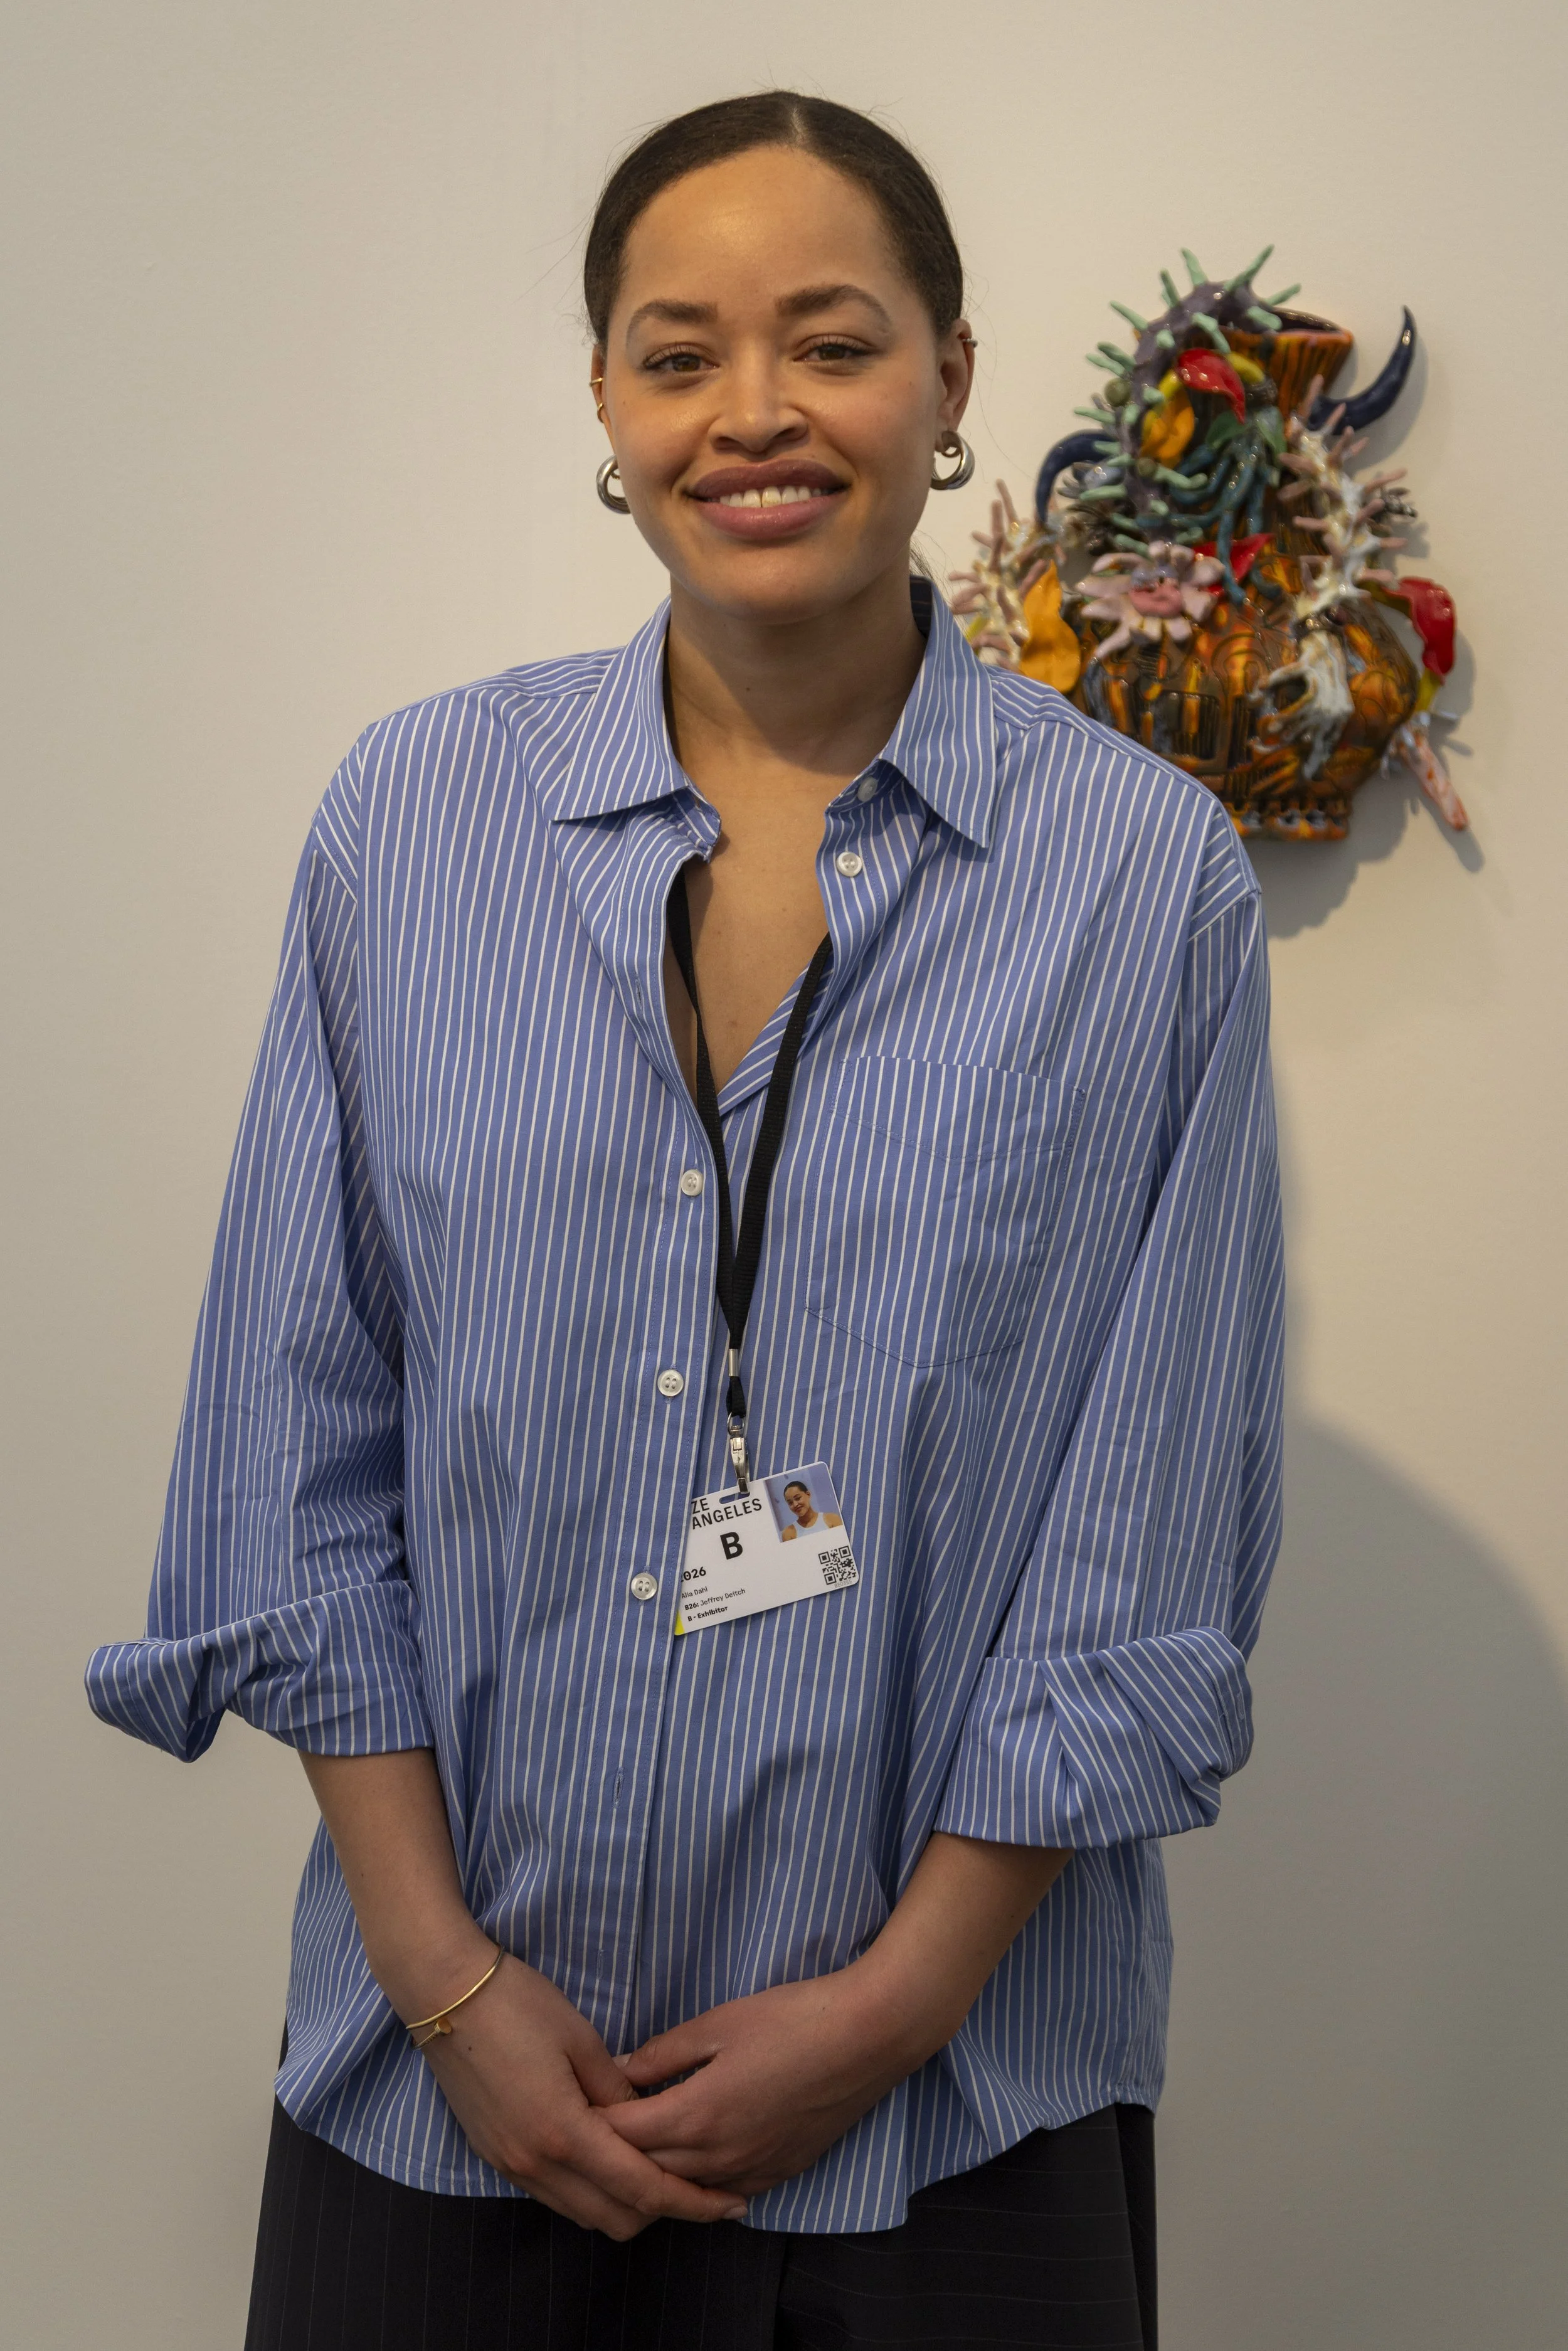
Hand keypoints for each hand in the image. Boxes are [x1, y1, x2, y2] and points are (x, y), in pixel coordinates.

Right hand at [420, 1953, 748, 2237]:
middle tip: (699, 2182)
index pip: (642, 2189)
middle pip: (615, 2219)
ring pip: (584, 2213)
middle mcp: (537, 2164)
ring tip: (660, 2170)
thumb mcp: (582, 2039)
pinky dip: (591, 2191)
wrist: (443, 1995)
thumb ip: (618, 2089)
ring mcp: (512, 2166)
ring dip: (625, 2203)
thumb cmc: (518, 2004)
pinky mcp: (496, 2156)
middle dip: (663, 2210)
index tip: (730, 2204)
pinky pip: (556, 2195)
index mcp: (564, 2133)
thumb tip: (646, 2120)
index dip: (691, 2203)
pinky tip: (610, 2159)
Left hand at [602, 1963, 925, 2196]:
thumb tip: (621, 2069)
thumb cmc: (791, 2019)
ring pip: (684, 2191)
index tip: (571, 2105)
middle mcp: (717, 2158)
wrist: (866, 2039)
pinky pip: (723, 2194)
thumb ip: (664, 2052)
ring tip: (634, 2150)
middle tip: (593, 2130)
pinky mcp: (779, 2174)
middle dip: (615, 2153)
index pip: (623, 2134)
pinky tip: (692, 2164)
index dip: (594, 2121)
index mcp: (695, 2116)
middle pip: (646, 2171)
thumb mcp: (719, 2022)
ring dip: (654, 2173)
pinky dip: (697, 2184)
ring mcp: (750, 2172)